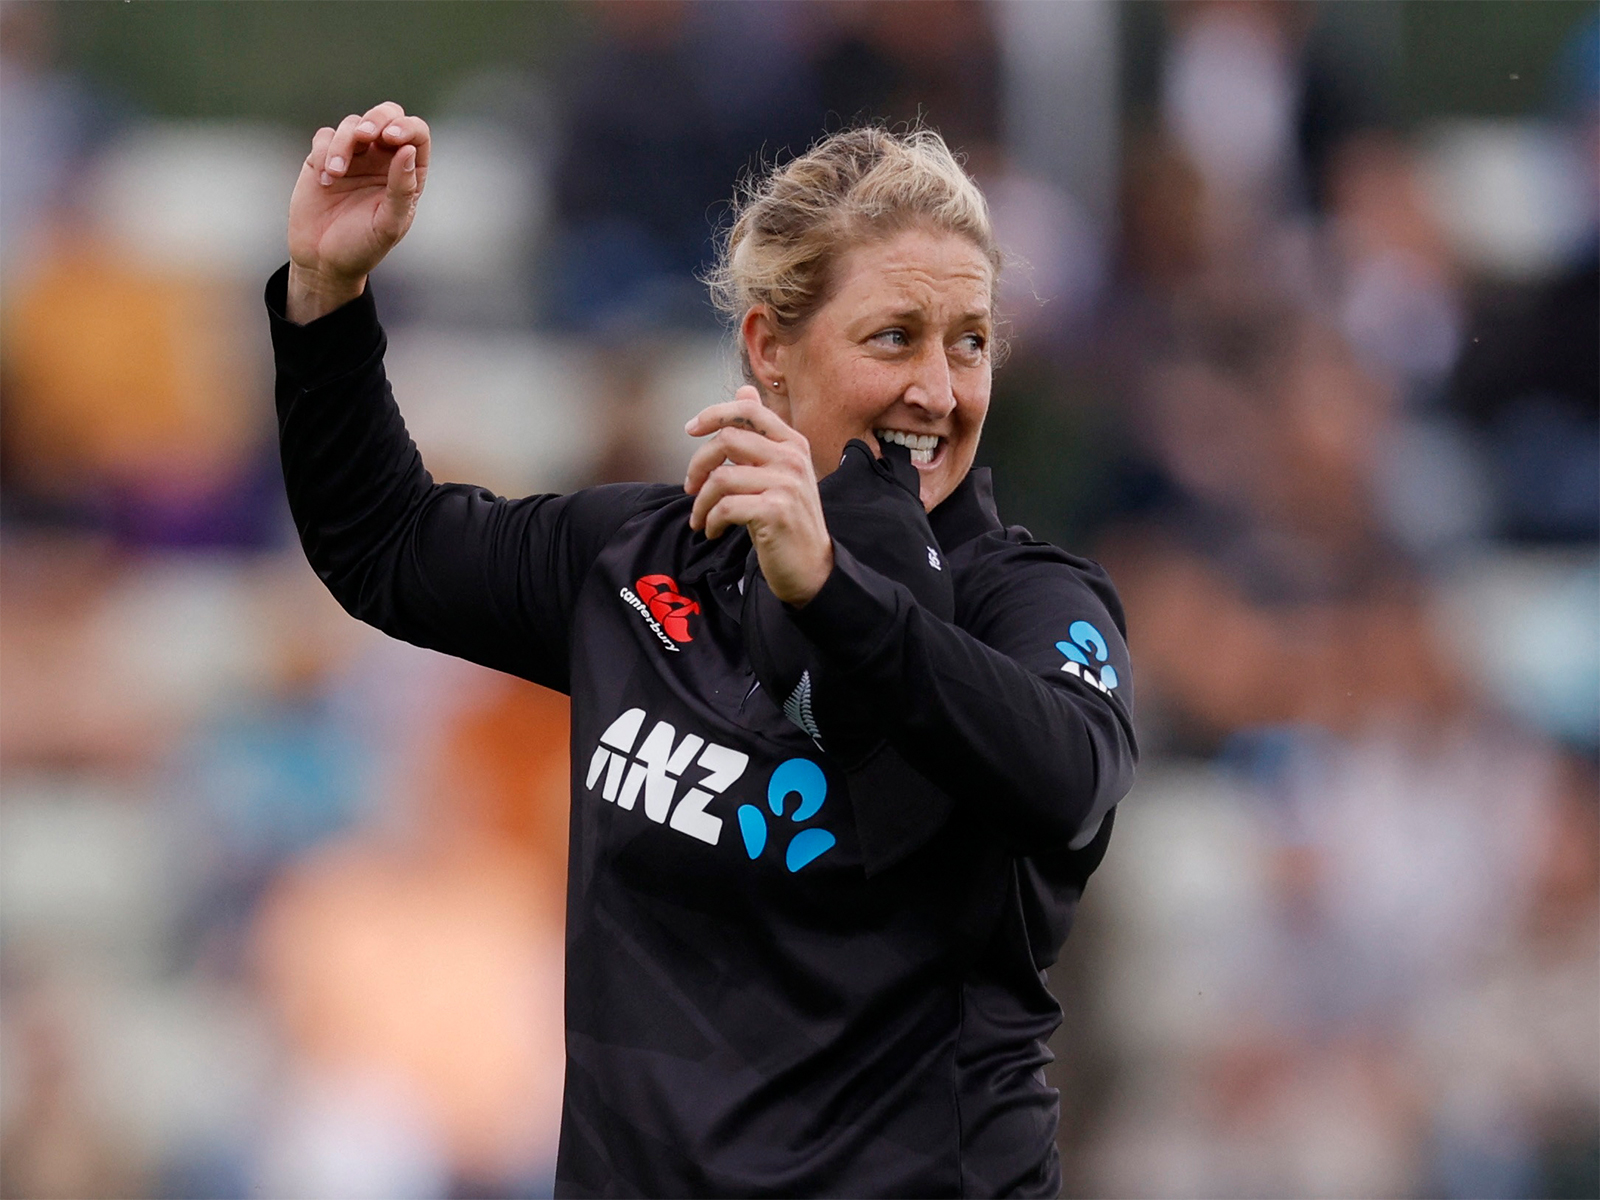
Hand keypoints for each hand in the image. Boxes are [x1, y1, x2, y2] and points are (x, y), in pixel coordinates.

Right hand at [285, 101, 430, 321]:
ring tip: (336, 174)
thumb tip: (408, 151)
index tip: (392, 139)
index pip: (416, 135)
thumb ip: (402, 189)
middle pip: (387, 115)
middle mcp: (382, 160)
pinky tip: (325, 180)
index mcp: (407, 174)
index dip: (407, 128)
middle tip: (367, 135)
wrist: (323, 262)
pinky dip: (324, 151)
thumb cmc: (363, 247)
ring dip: (345, 143)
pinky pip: (325, 136)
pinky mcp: (323, 158)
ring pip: (353, 124)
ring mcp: (354, 157)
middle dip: (377, 118)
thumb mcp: (389, 224)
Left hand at [684, 387, 833, 606]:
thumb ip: (761, 434)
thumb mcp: (778, 471)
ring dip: (701, 501)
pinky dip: (710, 520)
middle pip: (727, 439)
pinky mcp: (775, 511)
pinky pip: (725, 506)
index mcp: (793, 443)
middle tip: (690, 487)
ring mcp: (786, 484)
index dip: (714, 414)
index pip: (748, 411)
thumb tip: (744, 390)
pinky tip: (712, 530)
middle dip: (698, 463)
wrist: (812, 568)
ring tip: (701, 518)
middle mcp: (792, 458)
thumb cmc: (789, 520)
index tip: (691, 429)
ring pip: (721, 477)